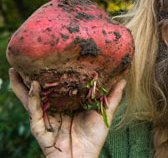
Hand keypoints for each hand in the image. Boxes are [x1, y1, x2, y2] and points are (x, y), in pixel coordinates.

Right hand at [9, 68, 125, 157]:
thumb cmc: (93, 138)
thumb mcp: (104, 113)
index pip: (56, 85)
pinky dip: (32, 99)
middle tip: (23, 60)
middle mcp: (53, 109)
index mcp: (65, 104)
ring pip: (30, 99)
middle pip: (39, 90)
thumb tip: (124, 78)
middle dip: (29, 76)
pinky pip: (33, 112)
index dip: (51, 73)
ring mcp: (44, 118)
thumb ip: (112, 96)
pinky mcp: (40, 128)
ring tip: (15, 70)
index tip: (49, 55)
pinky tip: (33, 86)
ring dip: (22, 85)